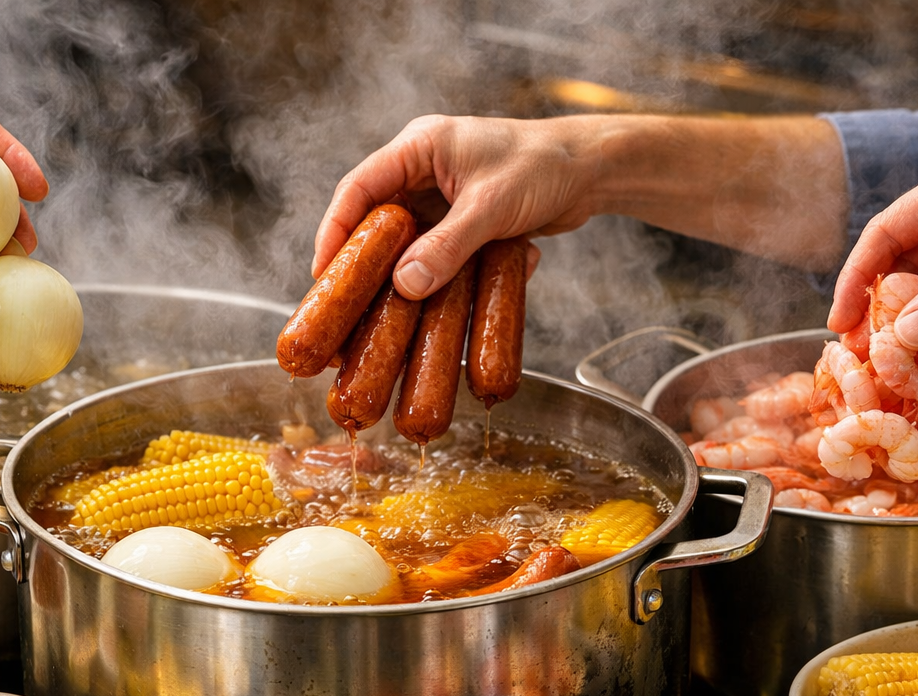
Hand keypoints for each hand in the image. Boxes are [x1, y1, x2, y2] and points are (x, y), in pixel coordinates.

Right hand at [313, 115, 613, 297]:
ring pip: (406, 247)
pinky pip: (439, 258)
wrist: (594, 170)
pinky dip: (440, 282)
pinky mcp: (463, 225)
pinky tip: (444, 309)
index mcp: (419, 148)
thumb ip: (447, 246)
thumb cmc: (545, 166)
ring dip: (400, 284)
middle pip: (375, 224)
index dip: (336, 232)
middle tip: (343, 312)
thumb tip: (405, 286)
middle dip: (361, 269)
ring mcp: (443, 200)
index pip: (359, 189)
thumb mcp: (491, 206)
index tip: (323, 275)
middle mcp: (424, 172)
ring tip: (381, 327)